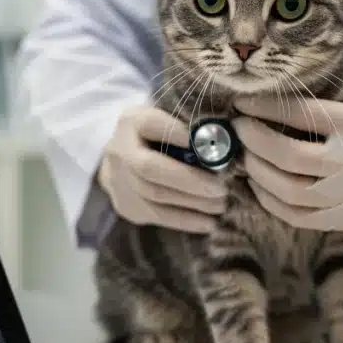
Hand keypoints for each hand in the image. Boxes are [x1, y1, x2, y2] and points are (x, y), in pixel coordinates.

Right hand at [98, 104, 228, 232]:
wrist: (124, 162)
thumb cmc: (160, 137)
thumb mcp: (169, 120)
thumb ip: (189, 127)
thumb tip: (224, 140)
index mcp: (132, 121)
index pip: (150, 124)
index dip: (176, 133)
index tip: (208, 143)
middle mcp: (119, 150)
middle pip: (150, 168)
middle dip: (189, 180)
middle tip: (221, 188)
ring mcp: (118, 179)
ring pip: (154, 195)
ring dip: (192, 203)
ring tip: (220, 205)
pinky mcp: (125, 205)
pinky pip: (157, 215)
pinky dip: (186, 220)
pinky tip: (208, 222)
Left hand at [232, 33, 342, 231]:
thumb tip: (330, 16)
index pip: (302, 114)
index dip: (265, 107)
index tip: (241, 100)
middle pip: (288, 156)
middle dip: (253, 140)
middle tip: (238, 127)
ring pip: (289, 191)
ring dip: (257, 173)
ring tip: (245, 155)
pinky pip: (300, 216)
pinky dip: (273, 203)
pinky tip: (260, 186)